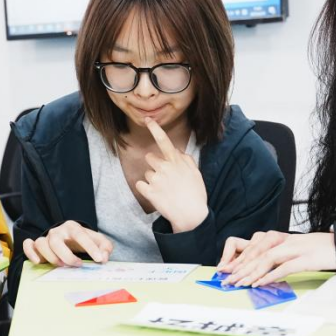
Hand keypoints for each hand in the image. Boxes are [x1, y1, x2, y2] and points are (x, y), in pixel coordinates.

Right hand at [22, 221, 113, 266]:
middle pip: (56, 241)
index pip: (80, 234)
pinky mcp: (36, 246)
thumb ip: (105, 248)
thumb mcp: (99, 243)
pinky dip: (30, 253)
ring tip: (62, 265)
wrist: (71, 241)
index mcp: (73, 227)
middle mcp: (57, 231)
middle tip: (78, 265)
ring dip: (51, 257)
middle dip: (67, 255)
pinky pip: (28, 245)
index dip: (90, 247)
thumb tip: (103, 257)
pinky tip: (38, 262)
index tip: (99, 259)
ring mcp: (46, 238)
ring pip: (42, 244)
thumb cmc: (85, 242)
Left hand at [134, 118, 207, 232]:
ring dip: (152, 180)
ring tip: (164, 190)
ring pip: (146, 173)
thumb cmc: (196, 194)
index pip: (164, 140)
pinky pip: (140, 185)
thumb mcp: (196, 173)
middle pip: (150, 158)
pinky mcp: (149, 191)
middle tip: (164, 177)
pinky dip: (145, 190)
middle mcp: (164, 167)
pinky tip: (157, 196)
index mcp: (176, 161)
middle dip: (154, 165)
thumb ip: (186, 160)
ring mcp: (156, 179)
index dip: (155, 128)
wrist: (191, 216)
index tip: (148, 120)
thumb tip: (178, 152)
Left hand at [217, 231, 335, 286]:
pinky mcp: (306, 259)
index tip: (228, 271)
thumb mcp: (298, 250)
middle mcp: (286, 241)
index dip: (240, 260)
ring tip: (239, 284)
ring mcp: (296, 249)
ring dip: (251, 273)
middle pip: (257, 253)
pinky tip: (259, 284)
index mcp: (282, 238)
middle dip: (240, 268)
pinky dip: (270, 276)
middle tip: (228, 281)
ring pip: (266, 260)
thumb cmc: (322, 250)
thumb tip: (266, 269)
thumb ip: (282, 256)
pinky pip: (284, 267)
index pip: (256, 248)